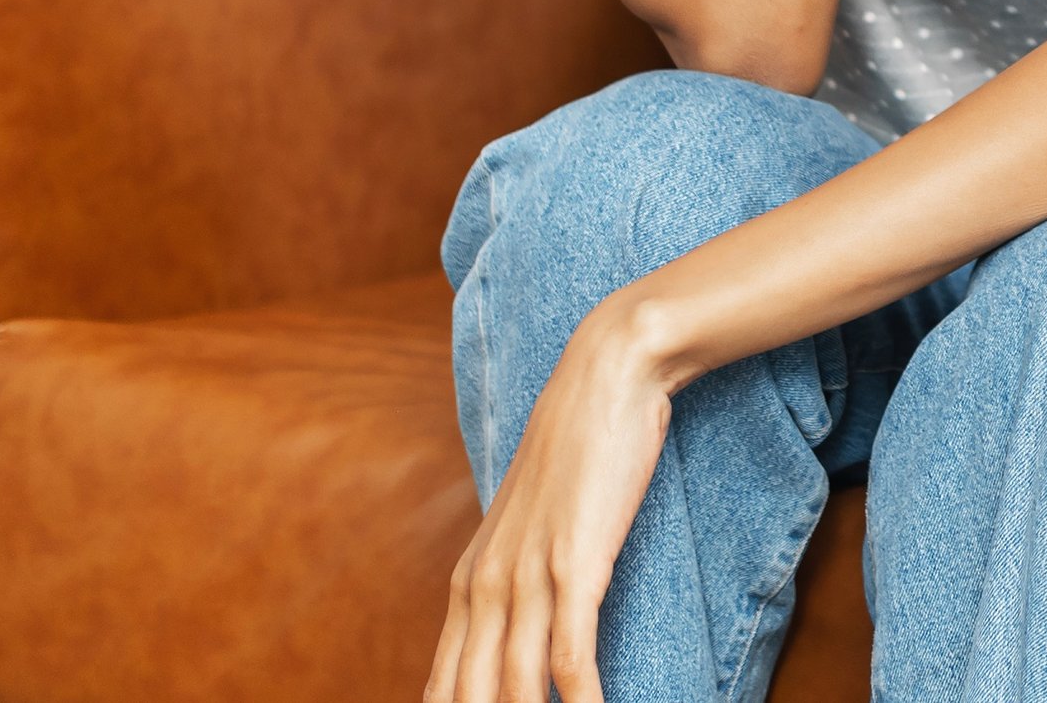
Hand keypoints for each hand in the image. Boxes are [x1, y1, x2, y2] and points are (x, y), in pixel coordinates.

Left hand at [426, 303, 675, 702]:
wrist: (604, 377)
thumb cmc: (579, 450)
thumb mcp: (535, 524)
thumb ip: (521, 576)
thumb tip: (526, 621)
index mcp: (468, 584)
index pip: (442, 689)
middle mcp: (484, 587)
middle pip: (469, 698)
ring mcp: (526, 577)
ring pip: (513, 689)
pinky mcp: (574, 565)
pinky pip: (568, 655)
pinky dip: (579, 699)